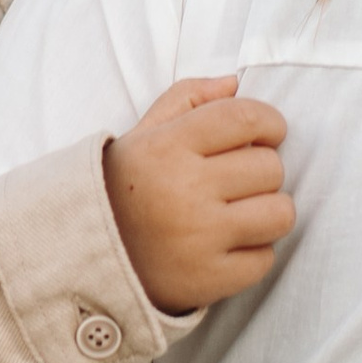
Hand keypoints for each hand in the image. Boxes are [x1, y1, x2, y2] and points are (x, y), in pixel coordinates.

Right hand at [103, 76, 291, 313]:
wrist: (82, 257)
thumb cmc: (124, 187)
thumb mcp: (143, 134)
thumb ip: (187, 98)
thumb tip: (235, 82)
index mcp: (166, 146)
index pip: (246, 118)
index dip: (270, 122)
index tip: (266, 133)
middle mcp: (183, 190)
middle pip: (271, 167)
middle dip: (263, 170)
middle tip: (237, 181)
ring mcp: (197, 238)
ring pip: (280, 214)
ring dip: (268, 212)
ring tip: (240, 212)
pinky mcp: (207, 280)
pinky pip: (265, 259)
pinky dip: (253, 253)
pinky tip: (226, 246)